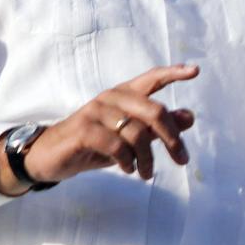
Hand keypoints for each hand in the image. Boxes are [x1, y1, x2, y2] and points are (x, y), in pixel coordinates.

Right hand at [0, 64, 198, 193]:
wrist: (49, 157)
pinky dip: (127, 160)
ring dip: (147, 158)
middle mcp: (112, 98)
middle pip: (154, 111)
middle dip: (172, 138)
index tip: (195, 71)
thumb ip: (157, 127)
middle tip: (182, 160)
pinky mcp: (84, 129)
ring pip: (137, 133)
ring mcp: (96, 111)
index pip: (152, 78)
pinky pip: (117, 145)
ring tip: (146, 173)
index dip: (174, 73)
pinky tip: (128, 169)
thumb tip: (190, 117)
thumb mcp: (129, 137)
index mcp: (124, 94)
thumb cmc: (94, 144)